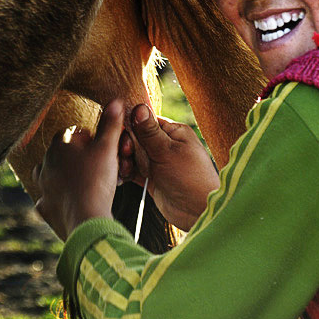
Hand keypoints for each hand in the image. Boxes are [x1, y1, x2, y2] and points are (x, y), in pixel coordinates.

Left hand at [33, 100, 123, 239]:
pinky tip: (74, 202)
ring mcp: (42, 186)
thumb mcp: (108, 147)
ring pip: (54, 176)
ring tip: (88, 183)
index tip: (104, 149)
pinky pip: (51, 199)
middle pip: (65, 154)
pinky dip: (60, 200)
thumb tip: (115, 101)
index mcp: (59, 144)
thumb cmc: (96, 179)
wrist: (86, 219)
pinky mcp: (45, 207)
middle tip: (102, 167)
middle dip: (81, 159)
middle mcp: (45, 163)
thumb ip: (110, 124)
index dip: (92, 140)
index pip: (74, 133)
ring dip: (68, 177)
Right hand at [119, 105, 219, 230]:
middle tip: (125, 154)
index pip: (146, 121)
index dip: (131, 126)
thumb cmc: (190, 178)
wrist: (197, 212)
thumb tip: (139, 107)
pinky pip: (133, 170)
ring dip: (125, 160)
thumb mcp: (167, 152)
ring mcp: (158, 162)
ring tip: (125, 168)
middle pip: (136, 138)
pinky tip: (121, 177)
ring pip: (133, 155)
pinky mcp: (151, 178)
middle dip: (127, 145)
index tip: (121, 132)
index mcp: (173, 132)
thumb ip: (150, 132)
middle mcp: (165, 145)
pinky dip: (126, 172)